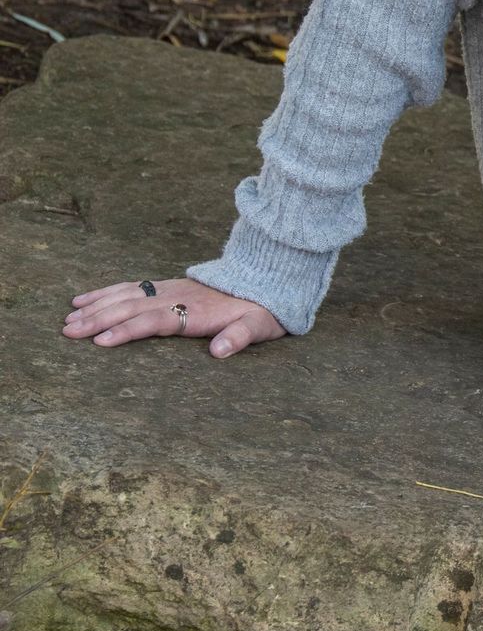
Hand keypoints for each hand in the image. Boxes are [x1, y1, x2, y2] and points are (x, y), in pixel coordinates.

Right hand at [62, 277, 287, 359]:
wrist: (265, 278)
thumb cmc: (261, 310)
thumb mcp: (260, 325)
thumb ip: (240, 337)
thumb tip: (220, 351)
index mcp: (195, 311)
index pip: (154, 321)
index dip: (127, 331)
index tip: (100, 341)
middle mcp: (176, 296)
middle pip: (131, 307)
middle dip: (98, 319)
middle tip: (68, 332)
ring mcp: (168, 288)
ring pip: (125, 296)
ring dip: (95, 306)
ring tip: (68, 318)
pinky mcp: (165, 285)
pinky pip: (129, 288)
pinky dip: (104, 293)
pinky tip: (83, 298)